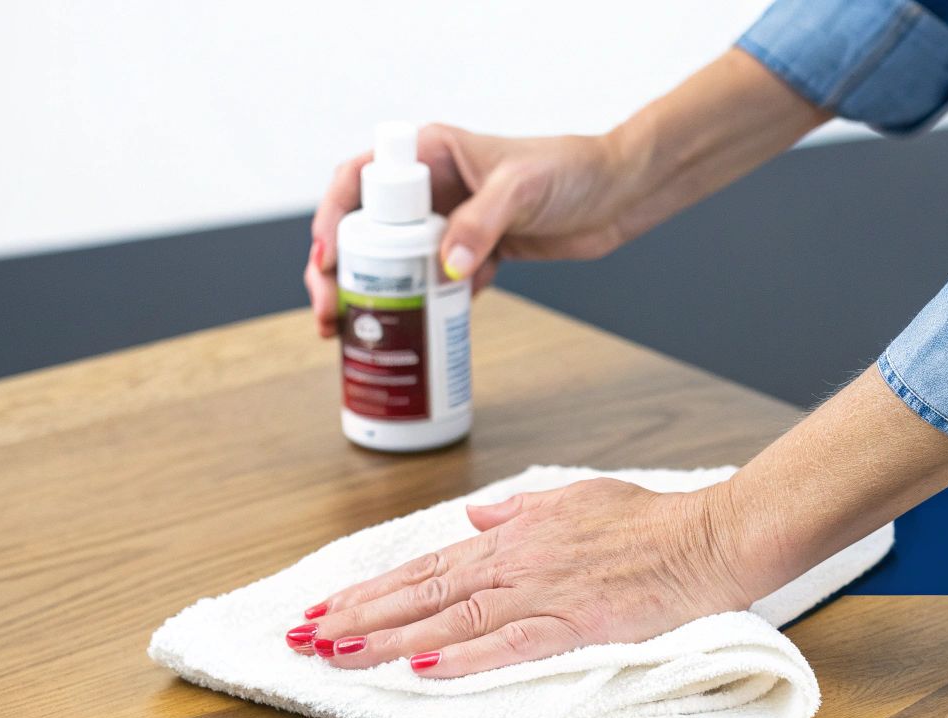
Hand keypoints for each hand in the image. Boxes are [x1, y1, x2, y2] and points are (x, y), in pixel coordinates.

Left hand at [284, 478, 777, 675]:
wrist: (704, 538)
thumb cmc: (647, 520)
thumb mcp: (573, 498)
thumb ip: (519, 511)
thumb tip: (477, 520)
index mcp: (512, 538)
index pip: (426, 567)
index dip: (371, 590)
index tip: (326, 608)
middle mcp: (515, 564)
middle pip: (422, 593)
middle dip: (358, 616)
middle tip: (304, 637)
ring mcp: (543, 594)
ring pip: (450, 619)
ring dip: (389, 638)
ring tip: (338, 655)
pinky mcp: (576, 623)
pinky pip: (509, 643)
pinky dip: (464, 655)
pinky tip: (422, 668)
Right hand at [303, 126, 644, 337]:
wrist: (621, 194)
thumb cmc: (573, 170)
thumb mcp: (520, 188)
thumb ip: (481, 224)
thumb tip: (446, 269)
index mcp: (430, 154)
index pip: (360, 181)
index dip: (333, 220)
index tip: (327, 259)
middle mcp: (432, 188)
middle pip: (366, 230)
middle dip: (341, 272)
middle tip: (332, 313)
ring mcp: (452, 224)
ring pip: (395, 262)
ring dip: (373, 297)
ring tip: (354, 333)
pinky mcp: (475, 254)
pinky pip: (435, 284)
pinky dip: (423, 308)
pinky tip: (411, 333)